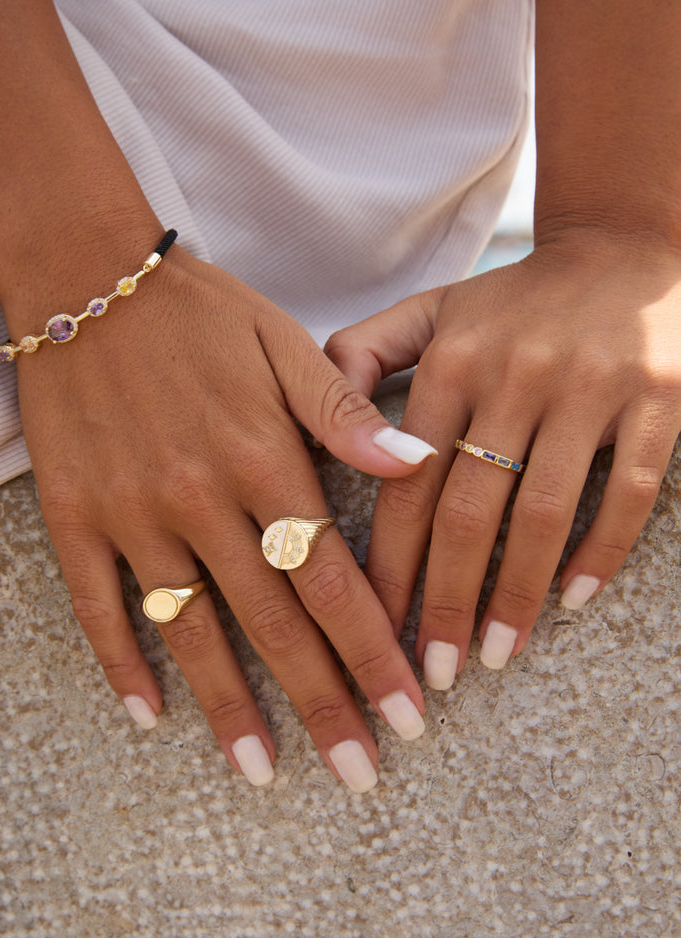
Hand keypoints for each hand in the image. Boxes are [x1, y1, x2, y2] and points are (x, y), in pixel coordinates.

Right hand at [14, 244, 435, 789]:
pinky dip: (121, 662)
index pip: (334, 580)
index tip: (408, 714)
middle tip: (359, 774)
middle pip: (274, 623)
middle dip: (323, 703)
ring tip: (262, 772)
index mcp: (265, 459)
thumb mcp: (286, 343)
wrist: (86, 276)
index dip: (374, 653)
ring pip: (190, 629)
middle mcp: (202, 498)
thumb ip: (347, 414)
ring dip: (229, 706)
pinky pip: (98, 604)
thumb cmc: (200, 312)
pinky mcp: (74, 516)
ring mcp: (133, 513)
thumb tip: (417, 468)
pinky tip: (148, 714)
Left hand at [326, 230, 680, 688]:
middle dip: (445, 600)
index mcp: (452, 361)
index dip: (389, 563)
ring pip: (545, 514)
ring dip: (516, 595)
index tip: (374, 628)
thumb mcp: (432, 310)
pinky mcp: (657, 398)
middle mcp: (515, 374)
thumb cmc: (513, 301)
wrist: (622, 249)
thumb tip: (309, 426)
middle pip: (469, 512)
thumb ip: (364, 356)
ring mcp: (589, 387)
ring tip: (494, 654)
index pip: (407, 483)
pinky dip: (600, 552)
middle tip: (433, 670)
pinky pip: (628, 492)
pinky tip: (571, 600)